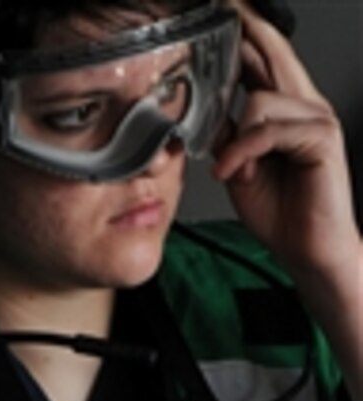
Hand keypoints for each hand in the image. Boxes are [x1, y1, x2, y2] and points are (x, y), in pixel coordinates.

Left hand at [213, 5, 360, 283]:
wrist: (307, 251)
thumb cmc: (280, 213)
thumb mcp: (239, 168)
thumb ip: (226, 136)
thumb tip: (204, 113)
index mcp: (283, 110)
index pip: (262, 58)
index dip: (244, 31)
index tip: (223, 9)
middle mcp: (303, 106)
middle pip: (272, 53)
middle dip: (246, 30)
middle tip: (225, 6)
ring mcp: (316, 119)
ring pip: (260, 98)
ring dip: (236, 137)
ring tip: (232, 169)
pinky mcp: (322, 138)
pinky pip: (268, 130)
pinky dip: (244, 152)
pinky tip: (235, 172)